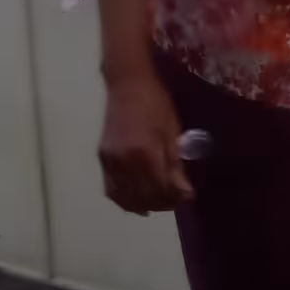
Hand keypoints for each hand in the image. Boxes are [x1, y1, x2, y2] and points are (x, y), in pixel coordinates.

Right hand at [99, 70, 190, 215]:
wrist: (127, 84)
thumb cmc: (156, 104)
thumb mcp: (172, 133)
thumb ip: (175, 166)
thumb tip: (184, 192)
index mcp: (145, 154)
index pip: (161, 190)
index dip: (175, 198)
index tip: (187, 197)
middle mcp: (124, 162)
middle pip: (144, 197)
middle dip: (162, 203)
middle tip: (176, 200)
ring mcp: (110, 162)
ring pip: (126, 198)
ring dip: (144, 205)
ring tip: (159, 202)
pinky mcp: (102, 160)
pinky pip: (112, 189)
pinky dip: (125, 199)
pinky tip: (138, 200)